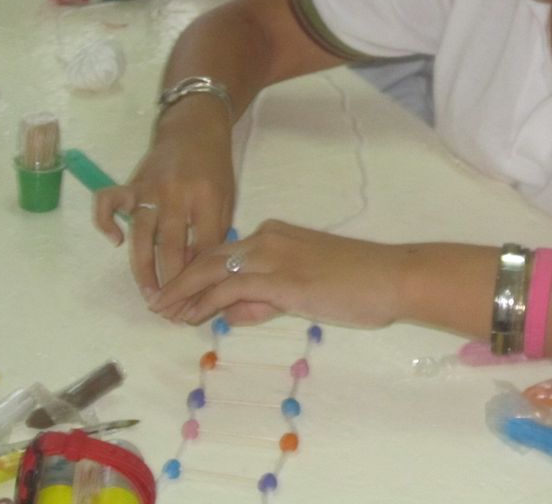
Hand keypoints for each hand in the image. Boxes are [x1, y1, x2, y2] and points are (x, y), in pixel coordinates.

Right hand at [93, 105, 234, 297]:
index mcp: (208, 199)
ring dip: (143, 271)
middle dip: (172, 285)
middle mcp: (177, 195)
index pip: (203, 249)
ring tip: (149, 297)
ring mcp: (151, 189)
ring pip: (142, 237)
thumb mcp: (226, 198)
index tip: (198, 303)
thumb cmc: (214, 168)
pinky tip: (116, 242)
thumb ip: (215, 232)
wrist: (195, 129)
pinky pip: (109, 203)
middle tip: (171, 312)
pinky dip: (106, 222)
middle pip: (172, 249)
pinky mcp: (131, 182)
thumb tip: (202, 273)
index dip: (200, 280)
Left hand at [149, 220, 406, 328]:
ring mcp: (272, 256)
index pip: (225, 253)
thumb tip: (236, 311)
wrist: (393, 276)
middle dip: (179, 280)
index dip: (196, 273)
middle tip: (158, 303)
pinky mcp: (279, 279)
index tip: (178, 293)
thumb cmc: (361, 283)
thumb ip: (268, 297)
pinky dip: (203, 303)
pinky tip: (190, 317)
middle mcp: (267, 237)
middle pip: (208, 256)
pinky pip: (229, 289)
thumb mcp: (306, 289)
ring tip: (165, 313)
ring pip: (210, 270)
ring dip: (183, 293)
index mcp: (275, 233)